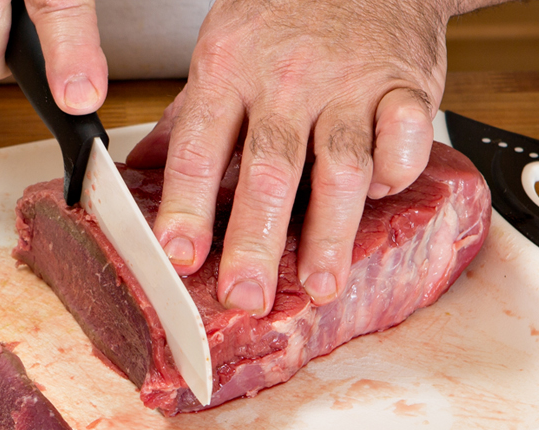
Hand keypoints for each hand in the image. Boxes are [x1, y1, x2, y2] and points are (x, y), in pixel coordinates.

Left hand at [128, 0, 468, 315]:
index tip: (179, 257)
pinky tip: (382, 200)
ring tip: (319, 284)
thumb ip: (187, 120)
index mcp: (227, 69)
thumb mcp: (223, 52)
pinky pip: (404, 137)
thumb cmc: (286, 18)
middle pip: (269, 167)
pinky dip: (395, 172)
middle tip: (245, 294)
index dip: (187, 207)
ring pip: (339, 164)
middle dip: (255, 238)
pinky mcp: (405, 87)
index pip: (200, 148)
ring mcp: (348, 84)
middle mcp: (286, 79)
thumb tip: (134, 173)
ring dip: (330, 231)